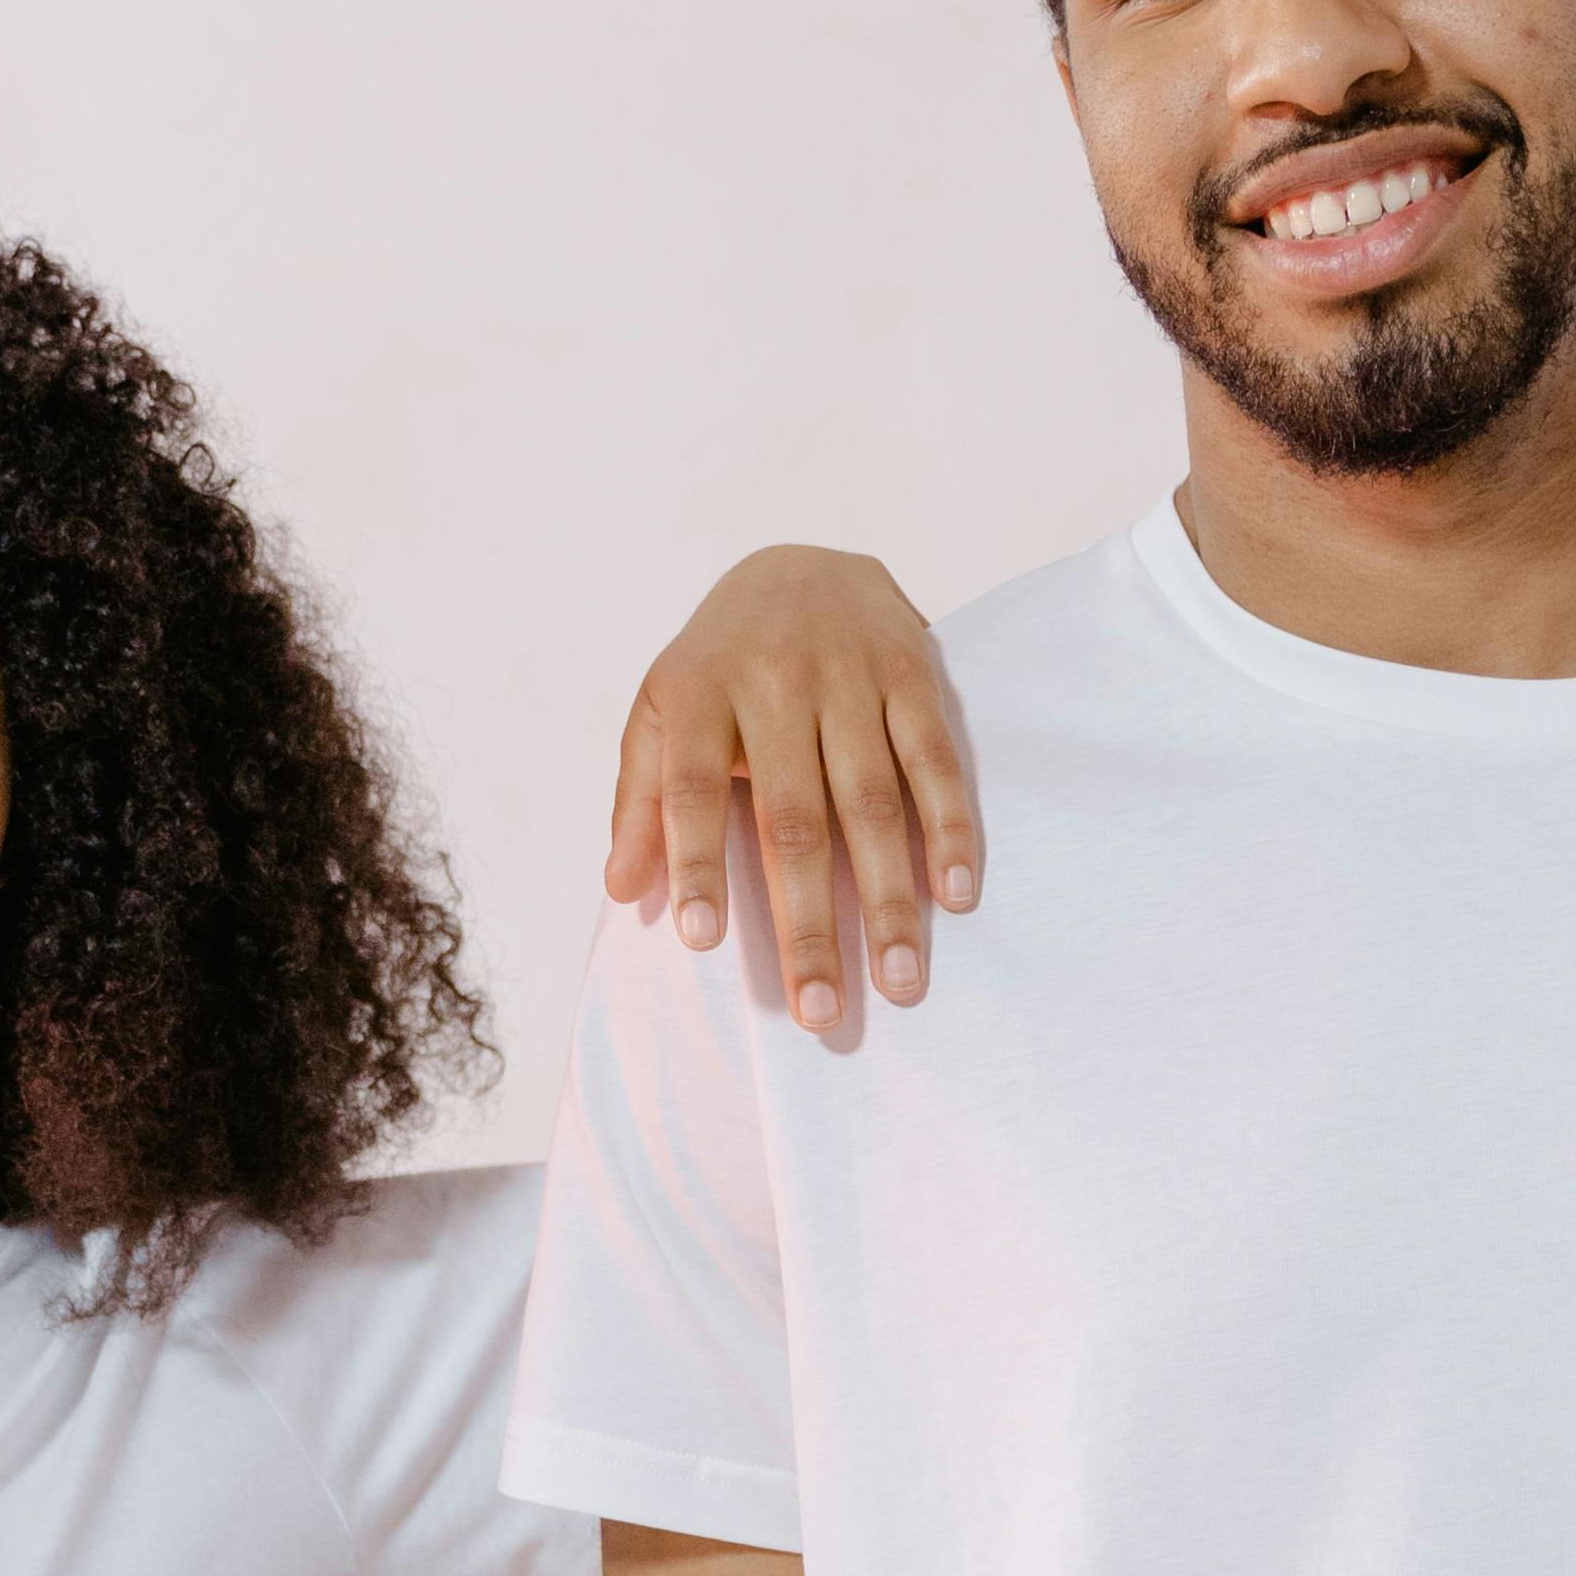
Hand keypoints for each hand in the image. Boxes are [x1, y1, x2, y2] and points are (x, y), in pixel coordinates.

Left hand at [606, 547, 980, 1037]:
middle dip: (808, 924)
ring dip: (888, 900)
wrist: (804, 562)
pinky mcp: (913, 675)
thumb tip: (621, 889)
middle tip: (819, 1012)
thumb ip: (642, 798)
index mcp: (699, 693)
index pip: (690, 788)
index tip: (700, 942)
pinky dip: (950, 830)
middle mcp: (774, 682)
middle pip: (792, 819)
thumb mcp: (662, 711)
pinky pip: (935, 761)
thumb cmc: (720, 663)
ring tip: (898, 983)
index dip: (694, 863)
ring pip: (873, 803)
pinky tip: (954, 897)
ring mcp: (851, 678)